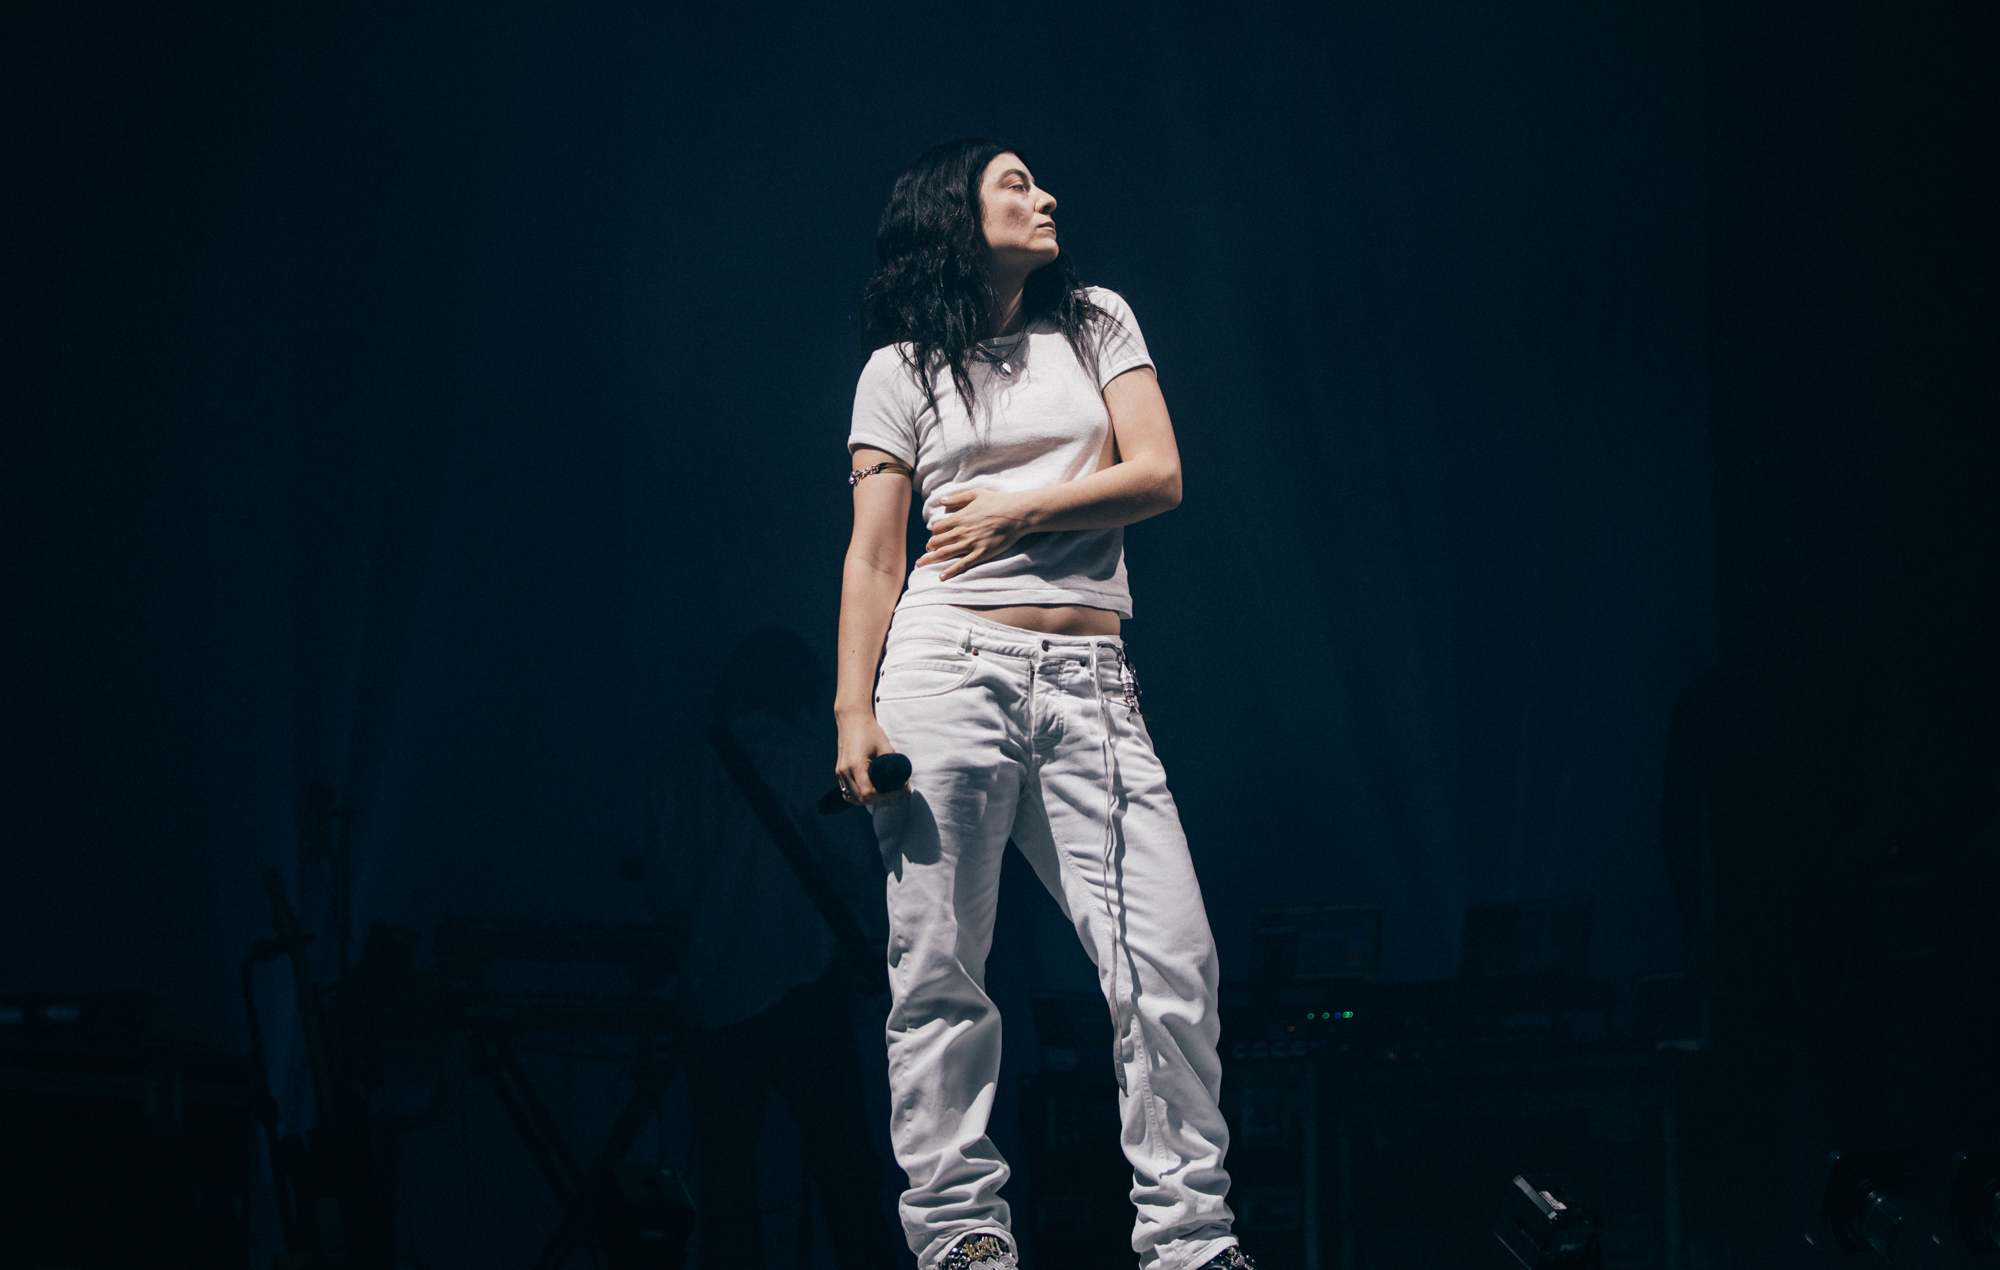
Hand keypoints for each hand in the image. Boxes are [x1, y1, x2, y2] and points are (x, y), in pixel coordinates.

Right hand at [835, 711, 900, 804]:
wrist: (852, 719)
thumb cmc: (870, 731)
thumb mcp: (886, 748)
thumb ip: (896, 769)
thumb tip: (906, 788)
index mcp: (856, 765)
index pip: (867, 793)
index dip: (882, 796)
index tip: (892, 790)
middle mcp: (845, 771)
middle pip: (859, 799)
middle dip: (876, 799)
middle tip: (888, 792)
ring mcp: (839, 772)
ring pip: (851, 797)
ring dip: (865, 800)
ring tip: (879, 793)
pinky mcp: (838, 771)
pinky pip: (845, 791)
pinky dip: (856, 795)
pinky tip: (867, 791)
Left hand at [916, 487, 1037, 579]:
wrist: (1016, 514)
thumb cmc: (997, 501)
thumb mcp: (975, 493)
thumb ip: (957, 497)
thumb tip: (941, 500)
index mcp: (959, 518)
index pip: (937, 528)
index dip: (934, 533)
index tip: (935, 536)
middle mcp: (961, 532)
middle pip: (937, 542)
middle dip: (929, 547)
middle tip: (926, 552)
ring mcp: (970, 544)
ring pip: (945, 554)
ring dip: (930, 560)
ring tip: (920, 565)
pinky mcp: (981, 554)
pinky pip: (962, 564)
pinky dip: (950, 571)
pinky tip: (941, 577)